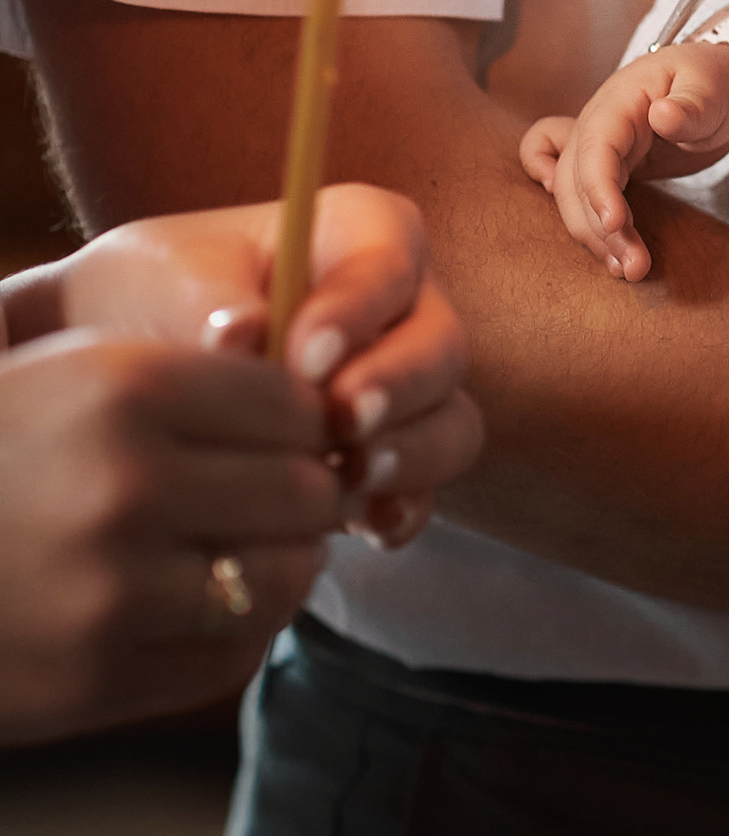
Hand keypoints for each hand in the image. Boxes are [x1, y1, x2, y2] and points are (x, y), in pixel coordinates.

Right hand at [0, 334, 331, 742]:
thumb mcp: (76, 373)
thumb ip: (200, 381)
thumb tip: (329, 412)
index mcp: (124, 393)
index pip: (296, 406)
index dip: (304, 421)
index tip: (290, 433)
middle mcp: (124, 491)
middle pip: (306, 493)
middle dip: (306, 494)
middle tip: (284, 497)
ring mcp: (109, 595)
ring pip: (286, 579)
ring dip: (284, 566)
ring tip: (250, 549)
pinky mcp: (94, 679)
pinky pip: (232, 654)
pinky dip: (238, 630)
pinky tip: (206, 603)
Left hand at [60, 189, 481, 554]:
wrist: (129, 356)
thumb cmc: (159, 292)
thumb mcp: (169, 277)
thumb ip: (212, 300)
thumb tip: (241, 335)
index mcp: (363, 236)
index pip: (389, 264)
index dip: (359, 310)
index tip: (303, 354)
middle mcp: (403, 310)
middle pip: (441, 346)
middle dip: (399, 386)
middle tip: (344, 419)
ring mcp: (407, 389)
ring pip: (451, 421)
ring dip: (414, 452)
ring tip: (350, 475)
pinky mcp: (392, 456)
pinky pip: (426, 488)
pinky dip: (402, 508)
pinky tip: (363, 527)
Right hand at [522, 42, 728, 280]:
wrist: (725, 86)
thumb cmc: (720, 84)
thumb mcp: (715, 90)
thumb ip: (693, 105)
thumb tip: (663, 115)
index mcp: (621, 99)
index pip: (596, 146)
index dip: (598, 186)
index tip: (615, 223)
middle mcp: (598, 122)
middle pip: (576, 178)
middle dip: (598, 226)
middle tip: (635, 267)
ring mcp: (599, 144)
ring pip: (573, 193)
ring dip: (594, 234)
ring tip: (630, 271)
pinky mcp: (609, 165)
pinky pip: (568, 183)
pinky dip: (572, 210)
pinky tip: (589, 239)